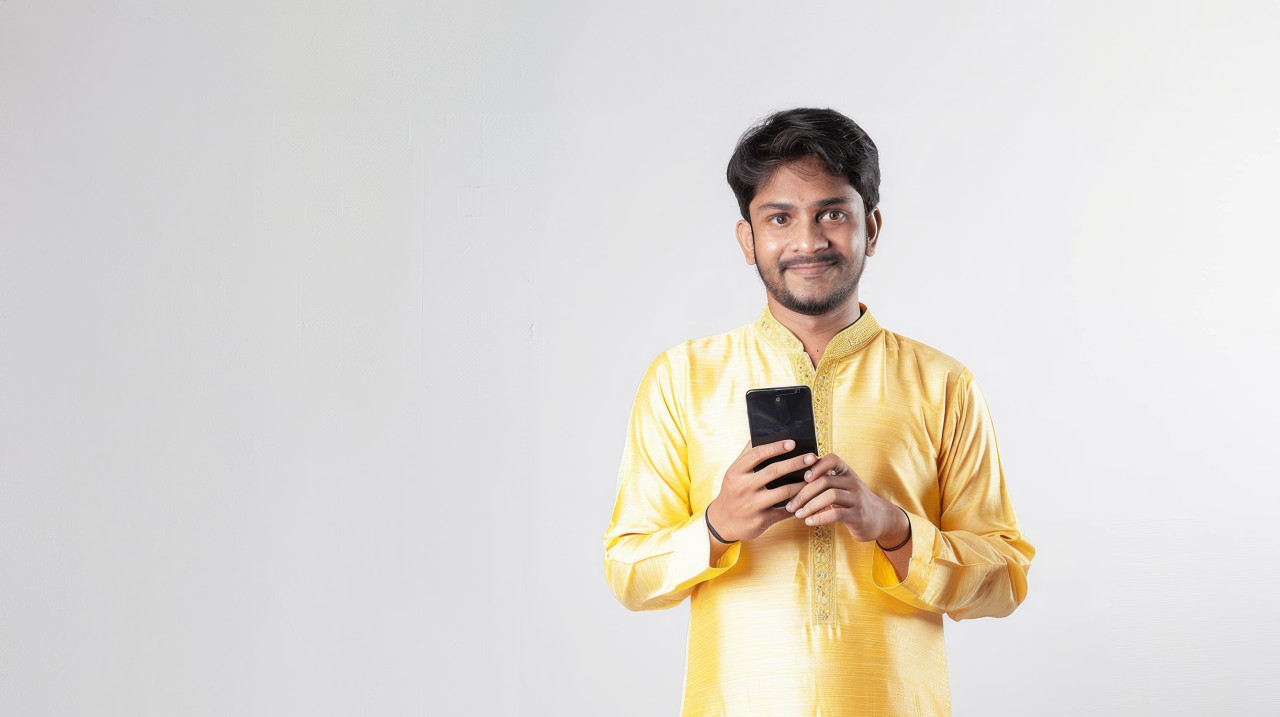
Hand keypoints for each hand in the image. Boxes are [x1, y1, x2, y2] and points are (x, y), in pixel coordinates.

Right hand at [706, 440, 815, 542]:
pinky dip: (798, 503)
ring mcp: (752, 505)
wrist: (723, 521)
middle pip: (774, 471)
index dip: (776, 447)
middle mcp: (743, 487)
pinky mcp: (761, 520)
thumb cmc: (732, 492)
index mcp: (736, 472)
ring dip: (802, 484)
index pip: (757, 454)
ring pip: (784, 492)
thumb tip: (761, 434)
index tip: (792, 443)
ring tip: (814, 477)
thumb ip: (747, 455)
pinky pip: (785, 510)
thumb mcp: (734, 473)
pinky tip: (808, 497)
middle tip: (812, 457)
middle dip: (796, 463)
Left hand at [785, 453, 908, 545]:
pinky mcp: (858, 515)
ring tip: (798, 514)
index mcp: (847, 473)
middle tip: (791, 505)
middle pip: (825, 481)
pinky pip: (836, 514)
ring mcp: (857, 499)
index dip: (817, 465)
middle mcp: (853, 482)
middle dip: (804, 493)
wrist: (881, 519)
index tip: (804, 477)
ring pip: (830, 496)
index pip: (832, 459)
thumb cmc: (853, 502)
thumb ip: (826, 482)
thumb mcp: (843, 488)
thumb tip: (794, 482)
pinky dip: (819, 517)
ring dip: (810, 506)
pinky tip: (809, 522)